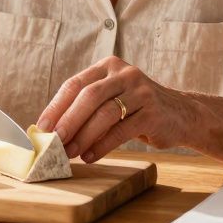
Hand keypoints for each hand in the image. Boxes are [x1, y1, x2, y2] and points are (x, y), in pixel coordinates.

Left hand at [37, 56, 189, 162]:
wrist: (180, 114)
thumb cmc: (137, 109)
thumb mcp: (113, 98)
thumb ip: (87, 107)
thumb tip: (51, 128)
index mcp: (108, 66)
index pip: (75, 84)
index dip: (56, 106)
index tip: (41, 127)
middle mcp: (124, 74)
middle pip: (89, 96)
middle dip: (68, 120)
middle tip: (54, 141)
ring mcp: (141, 91)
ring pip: (105, 113)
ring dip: (84, 136)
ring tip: (70, 152)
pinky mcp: (153, 112)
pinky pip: (122, 130)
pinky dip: (102, 145)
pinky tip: (90, 156)